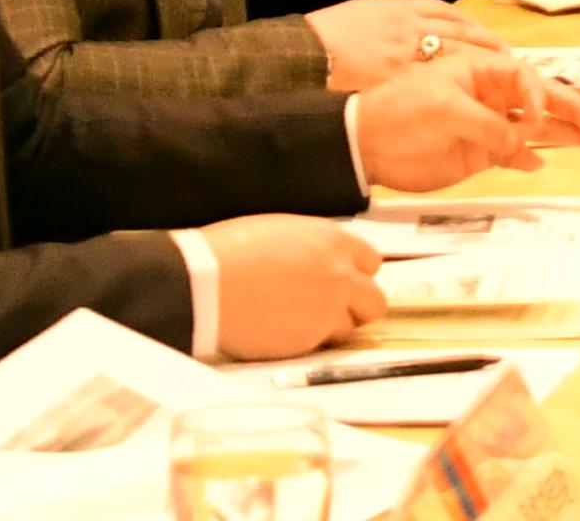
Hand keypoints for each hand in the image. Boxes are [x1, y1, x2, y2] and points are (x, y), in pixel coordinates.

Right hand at [200, 216, 384, 357]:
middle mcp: (341, 275)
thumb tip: (318, 260)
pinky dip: (306, 344)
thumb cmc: (230, 250)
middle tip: (329, 311)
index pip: (371, 263)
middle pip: (374, 301)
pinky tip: (279, 333)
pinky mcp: (309, 339)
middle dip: (356, 308)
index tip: (340, 283)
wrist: (205, 282)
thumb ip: (314, 248)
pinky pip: (320, 347)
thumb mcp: (283, 232)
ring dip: (331, 328)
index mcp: (334, 241)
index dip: (355, 275)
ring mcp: (328, 310)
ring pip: (350, 328)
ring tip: (297, 324)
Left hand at [302, 0, 501, 90]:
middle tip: (516, 66)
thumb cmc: (330, 85)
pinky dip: (459, 16)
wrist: (299, 55)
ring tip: (501, 45)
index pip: (457, 72)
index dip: (482, 81)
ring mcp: (406, 20)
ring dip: (482, 35)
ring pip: (455, 25)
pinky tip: (471, 22)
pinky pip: (438, 8)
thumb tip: (440, 111)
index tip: (504, 89)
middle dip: (492, 56)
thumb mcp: (371, 103)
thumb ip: (407, 104)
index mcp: (405, 72)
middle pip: (463, 47)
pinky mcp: (396, 4)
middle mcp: (412, 44)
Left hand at [351, 55, 579, 192]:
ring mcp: (486, 126)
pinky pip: (512, 155)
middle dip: (573, 111)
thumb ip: (488, 124)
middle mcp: (490, 97)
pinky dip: (527, 160)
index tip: (539, 116)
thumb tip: (521, 143)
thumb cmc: (401, 111)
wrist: (364, 143)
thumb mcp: (444, 108)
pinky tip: (543, 163)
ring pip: (535, 129)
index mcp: (482, 72)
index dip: (541, 94)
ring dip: (564, 134)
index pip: (526, 77)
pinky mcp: (477, 154)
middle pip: (541, 101)